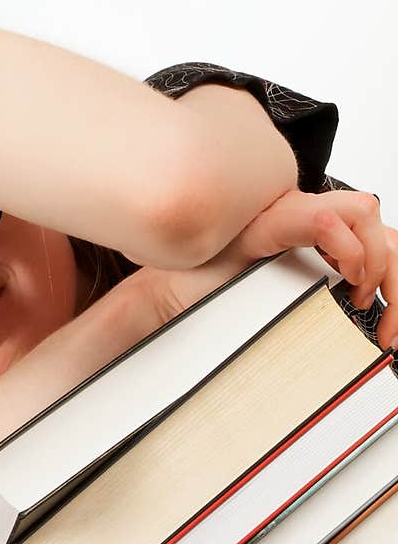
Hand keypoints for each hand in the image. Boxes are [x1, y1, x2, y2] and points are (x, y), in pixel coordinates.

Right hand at [138, 187, 397, 351]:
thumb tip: (357, 329)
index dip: (397, 283)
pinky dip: (347, 248)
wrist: (169, 298)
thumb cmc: (215, 300)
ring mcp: (289, 212)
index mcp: (313, 231)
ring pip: (367, 212)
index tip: (391, 331)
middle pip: (384, 229)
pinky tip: (341, 279)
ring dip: (376, 260)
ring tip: (359, 296)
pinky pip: (327, 220)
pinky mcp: (271, 221)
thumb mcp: (287, 305)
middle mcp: (306, 213)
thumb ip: (319, 301)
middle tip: (389, 329)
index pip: (380, 238)